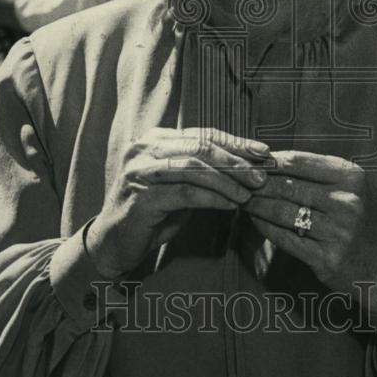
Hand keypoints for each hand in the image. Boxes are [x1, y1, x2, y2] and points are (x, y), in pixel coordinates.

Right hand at [86, 127, 270, 279]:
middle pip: (200, 147)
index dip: (235, 142)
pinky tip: (230, 205)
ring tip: (248, 193)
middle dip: (235, 161)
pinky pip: (186, 193)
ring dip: (227, 181)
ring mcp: (140, 171)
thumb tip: (248, 166)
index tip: (263, 153)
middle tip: (260, 176)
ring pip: (194, 167)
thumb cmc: (152, 212)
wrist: (113, 242)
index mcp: (155, 139)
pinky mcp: (141, 196)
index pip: (203, 134)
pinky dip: (212, 198)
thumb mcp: (179, 185)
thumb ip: (203, 171)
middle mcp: (144, 148)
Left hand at [243, 151, 376, 292]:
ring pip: (282, 212)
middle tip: (236, 181)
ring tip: (241, 199)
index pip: (298, 161)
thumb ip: (316, 175)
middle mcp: (346, 201)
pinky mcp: (327, 258)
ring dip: (256, 205)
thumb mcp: (350, 189)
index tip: (249, 161)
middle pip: (287, 185)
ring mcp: (337, 231)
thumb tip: (269, 161)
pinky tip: (255, 221)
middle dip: (257, 183)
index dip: (269, 161)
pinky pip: (285, 238)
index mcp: (351, 177)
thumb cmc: (362, 222)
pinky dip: (265, 228)